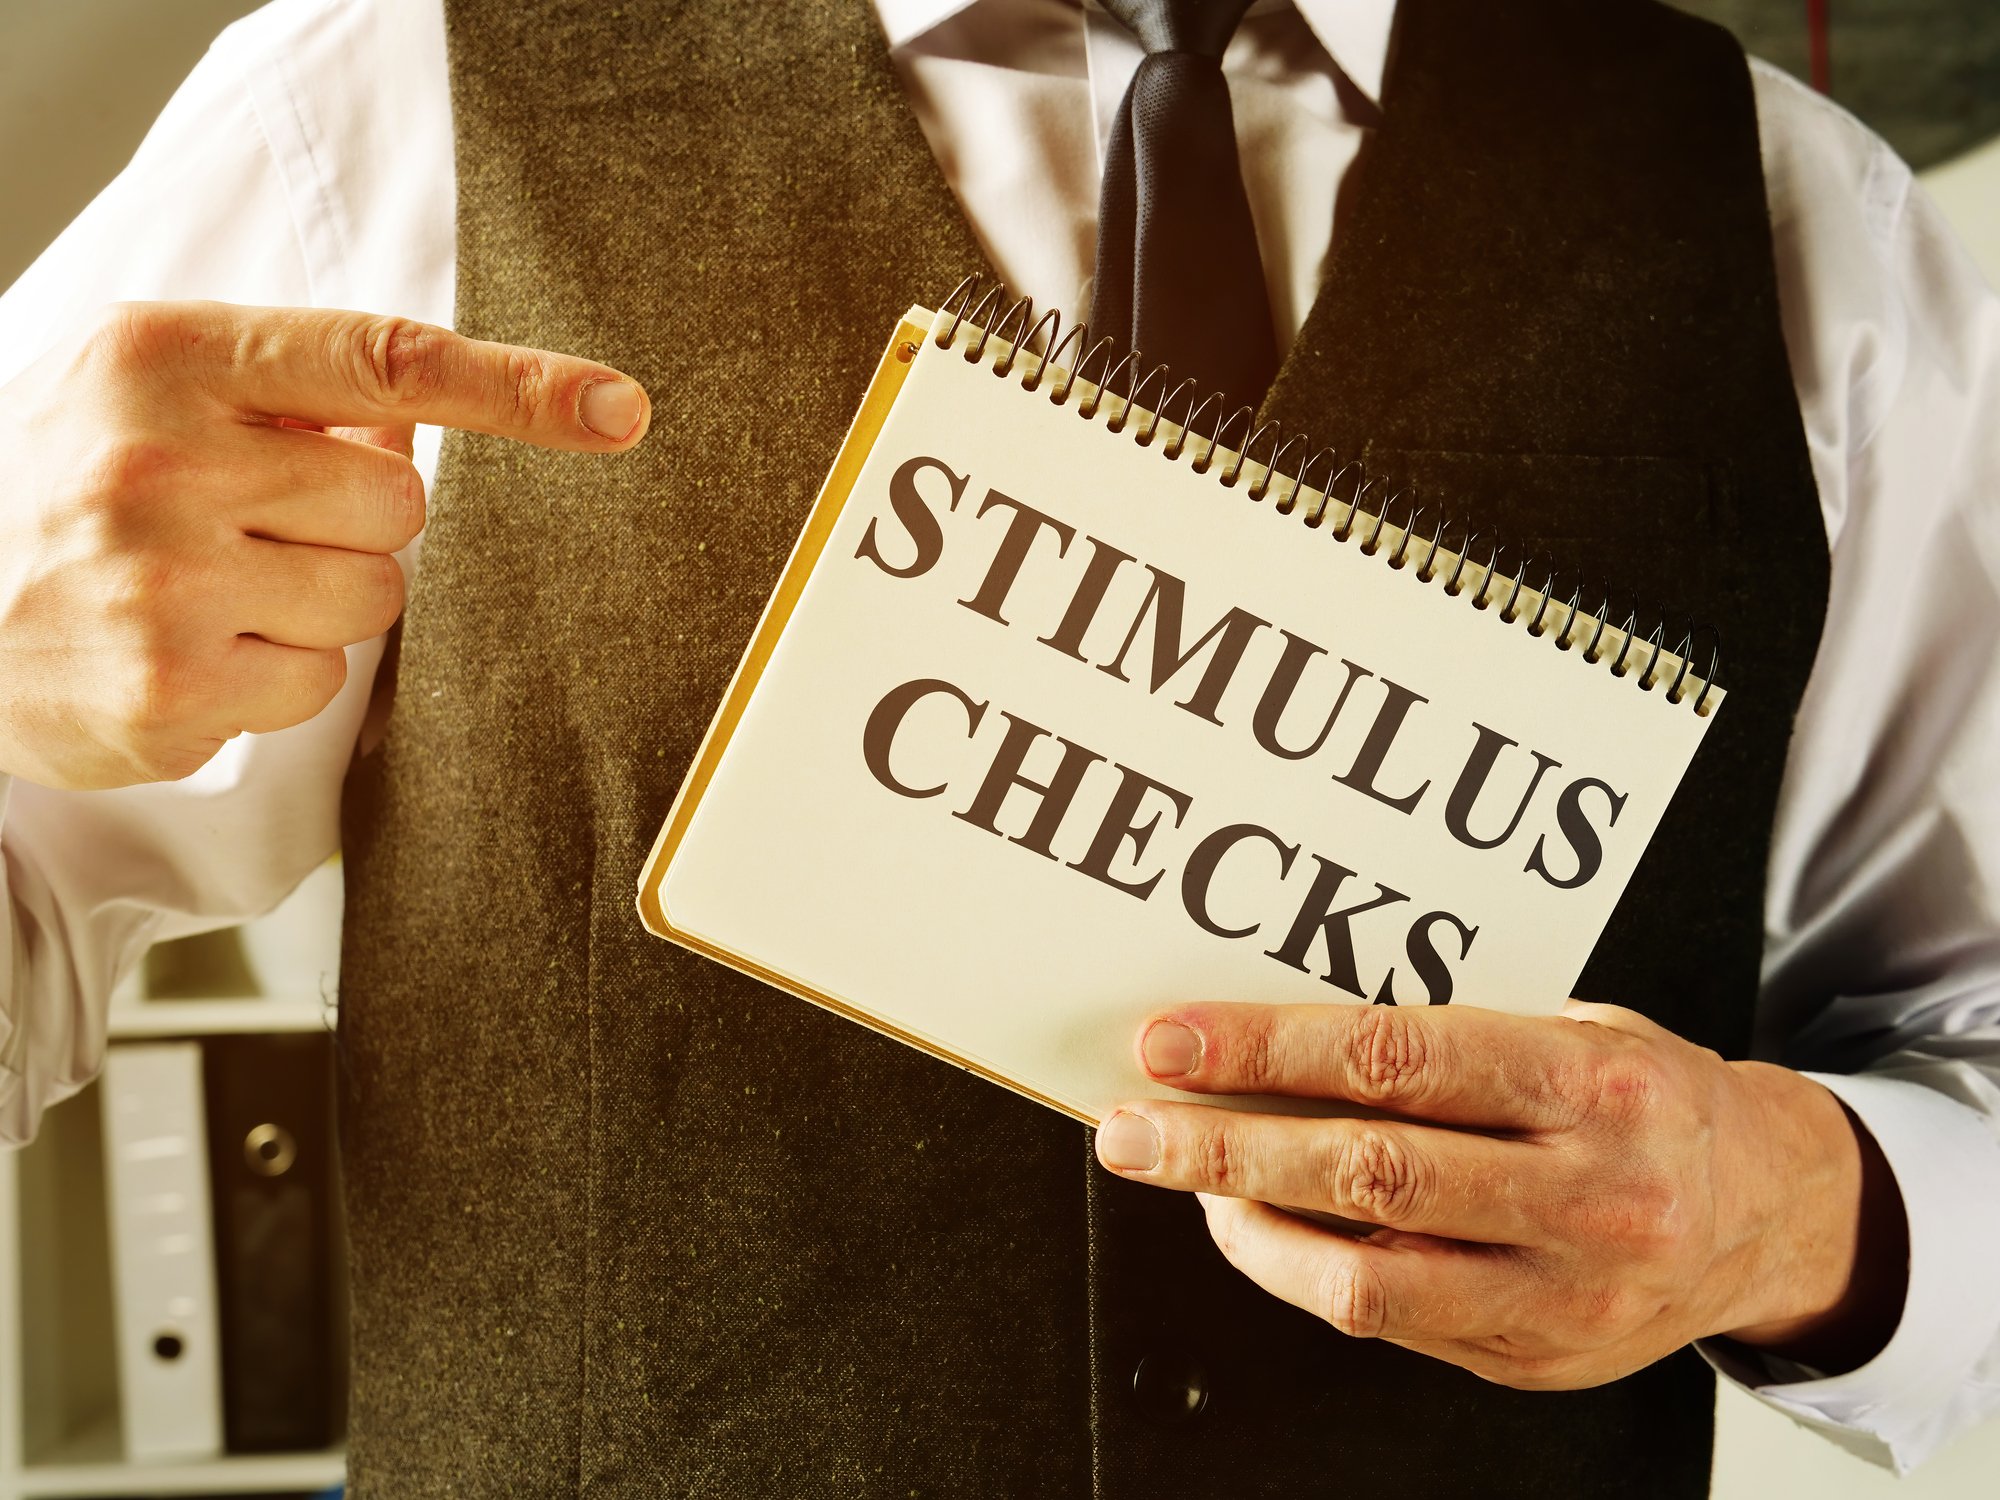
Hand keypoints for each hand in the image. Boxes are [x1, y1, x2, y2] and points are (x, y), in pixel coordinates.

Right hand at [0, 301, 649, 788]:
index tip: (618, 409)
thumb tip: (431, 411)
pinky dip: (278, 678)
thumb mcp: (155, 393)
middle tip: (248, 530)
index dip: (517, 387)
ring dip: (319, 608)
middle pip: (399, 505)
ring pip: (374, 602)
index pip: (385, 359)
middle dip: (350, 526)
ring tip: (213, 594)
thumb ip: (295, 390)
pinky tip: (195, 654)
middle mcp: (162, 463)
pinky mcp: (172, 691)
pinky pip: (321, 685)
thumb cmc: (73, 485)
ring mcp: (164, 584)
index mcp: (169, 357)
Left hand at [1094, 1001, 1906, 1388]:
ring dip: (1245, 1223)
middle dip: (1224, 1148)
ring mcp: (1563, 1293)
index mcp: (1592, 1085)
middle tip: (1129, 1127)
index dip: (1268, 1050)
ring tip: (1179, 1175)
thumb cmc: (1646, 1101)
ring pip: (1366, 1273)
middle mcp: (1585, 1194)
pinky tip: (1260, 1228)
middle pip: (1367, 1171)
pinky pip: (1390, 1322)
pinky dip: (1304, 1271)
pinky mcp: (1537, 1360)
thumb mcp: (1572, 1033)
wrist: (1771, 1214)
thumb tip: (1275, 1048)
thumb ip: (1446, 1046)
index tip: (1172, 1043)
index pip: (1398, 1057)